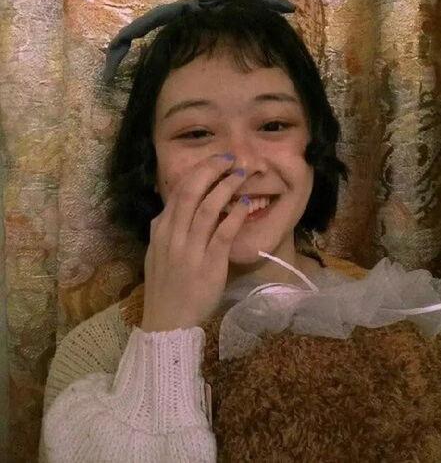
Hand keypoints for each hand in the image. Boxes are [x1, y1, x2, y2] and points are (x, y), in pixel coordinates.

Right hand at [141, 154, 249, 331]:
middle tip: (229, 158)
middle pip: (191, 192)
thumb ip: (163, 231)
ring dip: (225, 187)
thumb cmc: (166, 288)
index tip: (214, 161)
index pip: (178, 192)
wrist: (167, 321)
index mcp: (162, 231)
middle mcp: (174, 235)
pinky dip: (235, 215)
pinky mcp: (210, 263)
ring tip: (241, 175)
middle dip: (210, 170)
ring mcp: (191, 249)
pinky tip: (246, 204)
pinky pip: (223, 233)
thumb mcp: (156, 254)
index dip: (198, 172)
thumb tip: (169, 212)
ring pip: (207, 208)